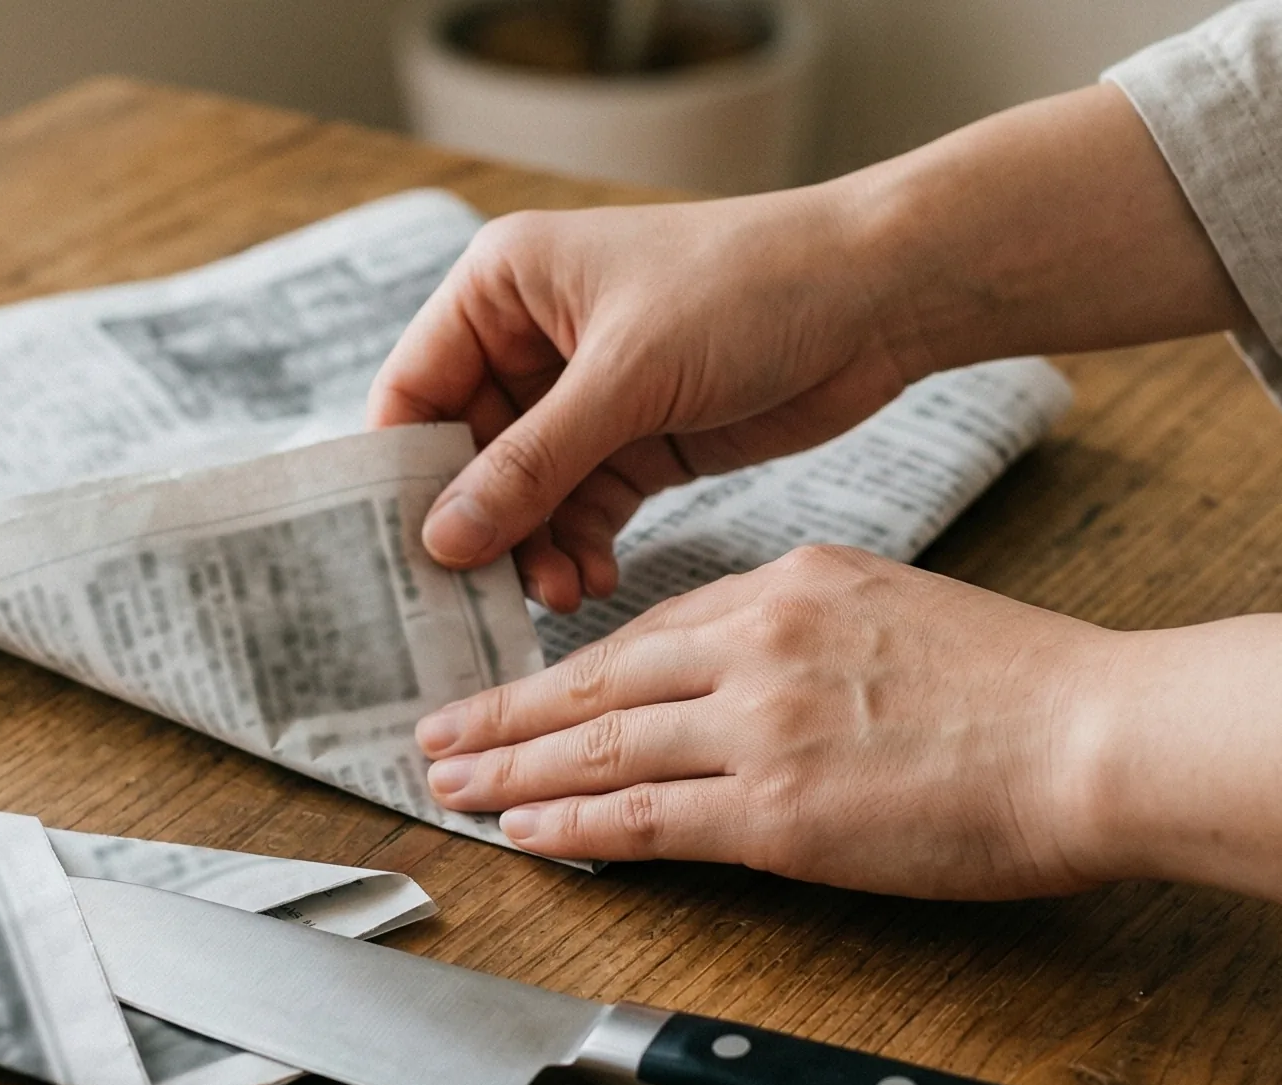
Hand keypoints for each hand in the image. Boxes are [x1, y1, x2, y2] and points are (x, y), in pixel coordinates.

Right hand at [366, 187, 929, 612]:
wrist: (879, 296)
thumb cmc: (748, 288)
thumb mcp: (627, 376)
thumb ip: (530, 463)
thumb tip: (441, 539)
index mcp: (502, 286)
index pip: (412, 390)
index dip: (401, 474)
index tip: (403, 556)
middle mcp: (530, 337)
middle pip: (465, 455)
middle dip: (480, 529)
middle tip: (485, 601)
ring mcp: (585, 394)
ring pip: (525, 495)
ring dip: (535, 549)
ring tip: (564, 595)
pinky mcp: (638, 439)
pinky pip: (581, 509)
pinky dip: (580, 548)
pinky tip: (596, 582)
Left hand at [415, 545, 1281, 912]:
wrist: (1097, 733)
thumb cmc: (1027, 685)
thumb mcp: (900, 605)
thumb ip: (811, 626)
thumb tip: (752, 662)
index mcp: (791, 581)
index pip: (654, 631)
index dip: (576, 669)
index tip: (529, 688)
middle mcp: (759, 641)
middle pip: (599, 680)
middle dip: (506, 711)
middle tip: (438, 734)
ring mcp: (762, 725)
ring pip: (602, 746)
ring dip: (513, 769)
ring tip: (452, 786)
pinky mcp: (777, 810)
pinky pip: (644, 817)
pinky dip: (574, 825)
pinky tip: (527, 832)